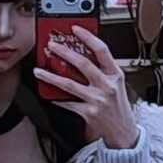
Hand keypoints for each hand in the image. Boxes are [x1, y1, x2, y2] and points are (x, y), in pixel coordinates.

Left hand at [35, 26, 137, 148]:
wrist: (124, 133)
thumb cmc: (119, 107)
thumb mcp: (116, 84)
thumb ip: (102, 70)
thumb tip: (80, 55)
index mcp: (115, 74)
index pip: (102, 50)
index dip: (88, 37)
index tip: (75, 28)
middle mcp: (107, 86)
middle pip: (83, 64)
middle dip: (64, 52)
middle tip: (51, 46)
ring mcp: (97, 100)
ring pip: (69, 84)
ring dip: (51, 76)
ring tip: (39, 71)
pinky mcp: (89, 113)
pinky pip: (68, 103)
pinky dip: (57, 98)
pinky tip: (48, 94)